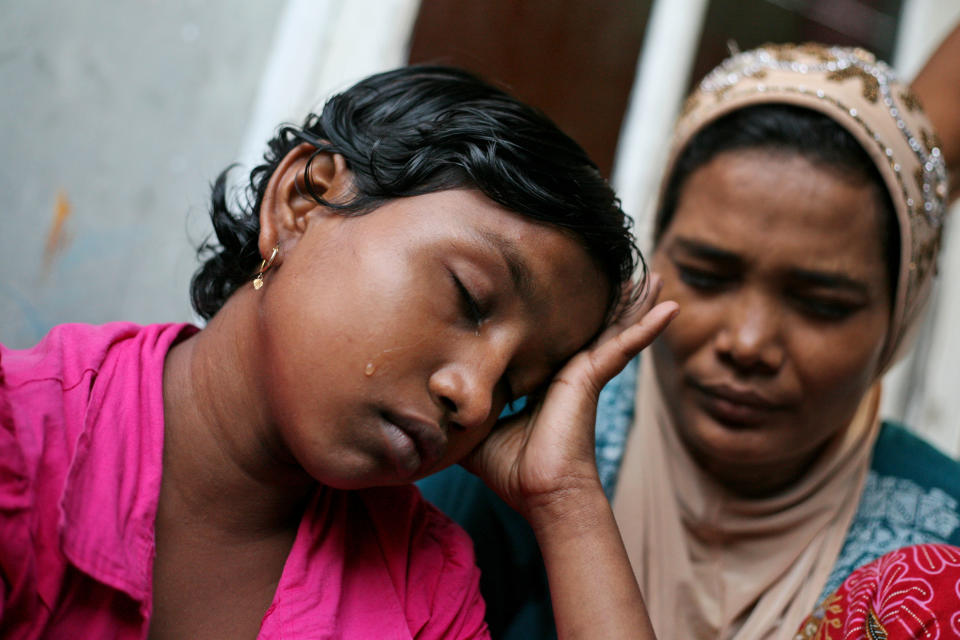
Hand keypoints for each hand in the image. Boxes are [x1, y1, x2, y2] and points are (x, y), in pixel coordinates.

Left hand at [463, 274, 677, 521]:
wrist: (541, 493)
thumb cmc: (513, 470)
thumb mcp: (477, 431)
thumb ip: (460, 410)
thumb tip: (426, 404)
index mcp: (544, 381)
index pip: (553, 339)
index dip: (556, 317)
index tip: (558, 290)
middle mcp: (568, 373)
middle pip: (590, 326)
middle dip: (605, 302)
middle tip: (622, 273)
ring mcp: (585, 373)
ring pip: (612, 327)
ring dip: (632, 303)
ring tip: (651, 277)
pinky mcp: (593, 377)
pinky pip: (624, 345)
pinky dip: (647, 327)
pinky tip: (670, 307)